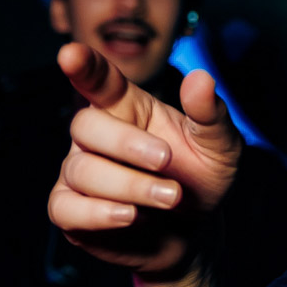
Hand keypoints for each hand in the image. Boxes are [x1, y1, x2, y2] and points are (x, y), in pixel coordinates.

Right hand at [48, 43, 242, 279]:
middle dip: (126, 144)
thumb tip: (202, 79)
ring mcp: (79, 172)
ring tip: (170, 198)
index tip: (70, 54)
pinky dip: (99, 214)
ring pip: (83, 170)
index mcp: (127, 108)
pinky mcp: (71, 210)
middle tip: (166, 160)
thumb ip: (210, 114)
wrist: (194, 231)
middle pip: (86, 125)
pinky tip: (130, 216)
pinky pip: (66, 208)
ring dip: (130, 186)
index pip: (98, 80)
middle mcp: (96, 136)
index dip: (83, 67)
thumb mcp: (219, 146)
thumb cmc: (199, 178)